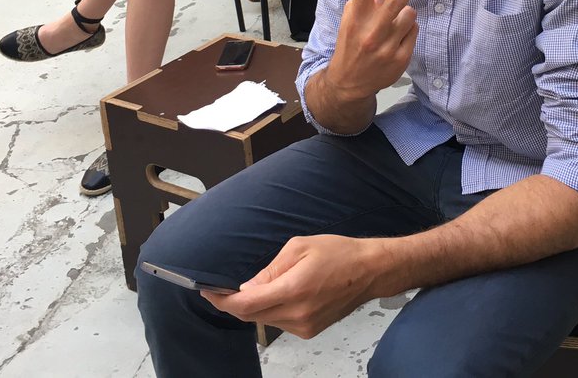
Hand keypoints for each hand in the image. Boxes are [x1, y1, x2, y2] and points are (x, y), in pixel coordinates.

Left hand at [204, 235, 382, 338]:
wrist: (369, 271)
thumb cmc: (338, 253)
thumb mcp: (299, 247)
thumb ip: (270, 270)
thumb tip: (247, 288)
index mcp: (292, 290)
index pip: (245, 304)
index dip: (222, 300)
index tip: (208, 291)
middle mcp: (297, 314)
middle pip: (250, 316)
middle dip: (232, 304)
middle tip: (220, 289)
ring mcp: (304, 326)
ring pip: (264, 320)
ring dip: (252, 307)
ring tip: (256, 287)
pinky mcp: (309, 331)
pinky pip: (279, 323)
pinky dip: (270, 311)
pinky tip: (277, 295)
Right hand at [324, 0, 429, 101]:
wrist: (348, 83)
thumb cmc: (350, 44)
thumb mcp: (349, 22)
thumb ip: (363, 5)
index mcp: (356, 18)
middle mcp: (371, 31)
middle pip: (395, 1)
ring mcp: (387, 47)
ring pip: (409, 14)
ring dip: (405, 14)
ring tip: (392, 25)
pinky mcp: (400, 58)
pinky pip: (414, 31)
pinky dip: (408, 30)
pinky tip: (396, 39)